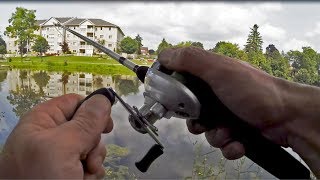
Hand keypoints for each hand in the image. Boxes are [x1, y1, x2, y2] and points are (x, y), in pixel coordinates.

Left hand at [0, 94, 112, 178]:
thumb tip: (103, 98)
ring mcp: (60, 157)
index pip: (74, 102)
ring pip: (91, 146)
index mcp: (42, 122)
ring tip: (83, 174)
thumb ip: (85, 122)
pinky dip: (91, 173)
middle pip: (86, 126)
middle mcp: (51, 137)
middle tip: (86, 157)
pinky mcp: (68, 172)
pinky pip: (89, 164)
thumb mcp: (63, 147)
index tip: (105, 124)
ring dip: (93, 160)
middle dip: (92, 142)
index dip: (92, 109)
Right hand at [158, 47, 319, 176]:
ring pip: (206, 131)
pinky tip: (239, 142)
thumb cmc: (254, 90)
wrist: (289, 118)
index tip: (173, 101)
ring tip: (229, 131)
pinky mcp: (237, 132)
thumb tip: (164, 55)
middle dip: (196, 121)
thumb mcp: (219, 69)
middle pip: (191, 112)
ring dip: (216, 135)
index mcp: (211, 76)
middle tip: (203, 121)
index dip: (175, 92)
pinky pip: (222, 144)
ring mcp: (228, 114)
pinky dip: (229, 145)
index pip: (183, 82)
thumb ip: (191, 60)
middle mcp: (218, 94)